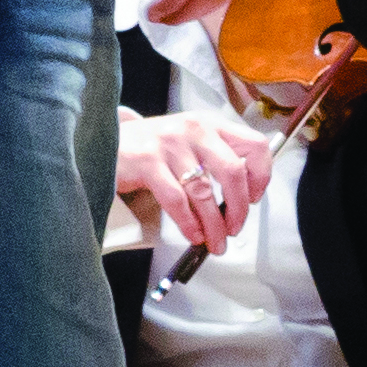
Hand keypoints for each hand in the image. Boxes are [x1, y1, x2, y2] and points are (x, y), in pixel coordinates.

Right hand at [116, 108, 271, 260]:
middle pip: (234, 172)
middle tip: (234, 229)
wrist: (105, 140)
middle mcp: (194, 129)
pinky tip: (193, 234)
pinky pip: (177, 201)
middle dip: (238, 209)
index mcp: (211, 124)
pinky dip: (188, 224)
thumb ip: (215, 159)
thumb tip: (240, 201)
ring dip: (213, 226)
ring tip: (214, 242)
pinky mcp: (148, 161)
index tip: (252, 199)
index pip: (255, 145)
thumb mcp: (189, 142)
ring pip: (204, 192)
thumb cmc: (153, 148)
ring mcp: (170, 143)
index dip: (261, 176)